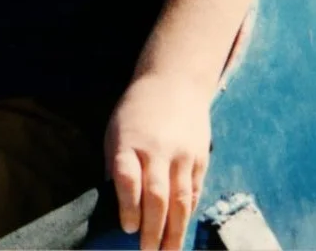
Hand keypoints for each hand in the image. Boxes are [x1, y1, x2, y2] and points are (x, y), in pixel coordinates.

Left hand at [106, 73, 214, 250]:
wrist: (174, 83)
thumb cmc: (135, 112)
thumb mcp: (115, 132)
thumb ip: (117, 167)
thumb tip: (117, 206)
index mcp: (129, 142)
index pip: (129, 179)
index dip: (129, 206)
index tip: (126, 228)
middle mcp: (158, 150)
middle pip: (158, 196)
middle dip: (153, 229)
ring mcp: (182, 155)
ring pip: (180, 200)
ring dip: (175, 231)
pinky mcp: (199, 159)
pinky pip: (194, 192)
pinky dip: (187, 214)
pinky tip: (182, 229)